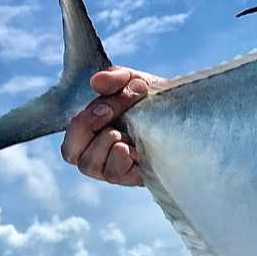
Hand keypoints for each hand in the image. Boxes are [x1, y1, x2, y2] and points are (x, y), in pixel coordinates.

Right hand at [60, 67, 162, 185]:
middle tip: (110, 113)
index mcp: (92, 132)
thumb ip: (114, 78)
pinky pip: (114, 175)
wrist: (186, 114)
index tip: (106, 107)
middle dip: (87, 129)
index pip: (71, 136)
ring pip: (89, 166)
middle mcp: (98, 152)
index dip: (82, 122)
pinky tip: (136, 149)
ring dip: (106, 144)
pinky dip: (121, 159)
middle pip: (70, 154)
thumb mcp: (134, 81)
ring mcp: (114, 168)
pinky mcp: (132, 177)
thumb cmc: (153, 101)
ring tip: (125, 134)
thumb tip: (96, 81)